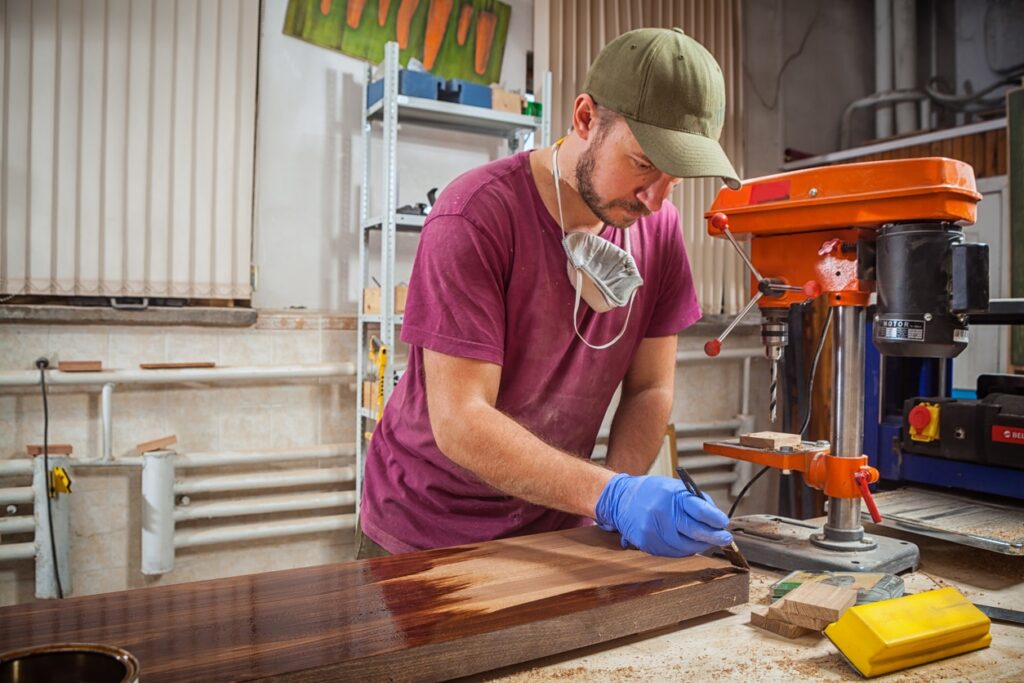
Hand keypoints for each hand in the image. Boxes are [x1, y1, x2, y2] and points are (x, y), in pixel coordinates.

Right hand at [594, 473, 732, 556]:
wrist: (621, 499)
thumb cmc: (652, 492)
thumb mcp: (675, 488)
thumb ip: (696, 501)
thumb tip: (717, 519)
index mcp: (672, 496)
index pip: (700, 510)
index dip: (716, 519)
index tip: (724, 524)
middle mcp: (661, 513)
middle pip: (695, 532)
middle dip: (714, 537)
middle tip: (725, 539)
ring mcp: (653, 530)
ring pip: (685, 547)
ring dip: (699, 546)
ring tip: (706, 542)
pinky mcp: (647, 543)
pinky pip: (672, 552)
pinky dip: (683, 550)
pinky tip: (686, 544)